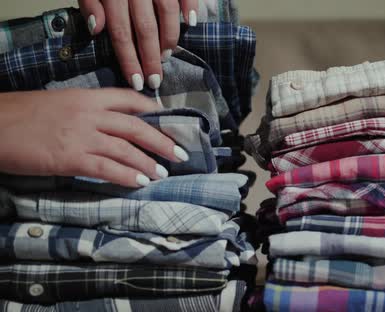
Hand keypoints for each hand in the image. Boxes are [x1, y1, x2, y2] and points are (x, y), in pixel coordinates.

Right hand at [0, 89, 188, 186]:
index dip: (151, 110)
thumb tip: (107, 126)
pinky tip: (140, 182)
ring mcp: (81, 136)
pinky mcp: (70, 158)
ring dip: (149, 163)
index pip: (128, 99)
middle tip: (180, 154)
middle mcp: (89, 114)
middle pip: (136, 126)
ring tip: (163, 173)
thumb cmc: (20, 116)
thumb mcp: (58, 104)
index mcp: (86, 97)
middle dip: (162, 140)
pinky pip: (107, 168)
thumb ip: (85, 112)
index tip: (167, 120)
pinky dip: (127, 175)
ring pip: (126, 149)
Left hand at [78, 0, 196, 90]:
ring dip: (169, 38)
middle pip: (145, 29)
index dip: (129, 59)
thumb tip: (98, 29)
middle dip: (151, 58)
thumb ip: (91, 1)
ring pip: (166, 14)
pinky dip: (190, 7)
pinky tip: (190, 22)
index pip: (121, 32)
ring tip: (166, 56)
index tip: (136, 81)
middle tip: (156, 81)